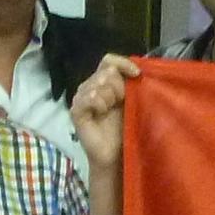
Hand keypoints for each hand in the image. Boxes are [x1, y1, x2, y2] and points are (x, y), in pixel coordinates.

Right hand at [69, 57, 140, 214]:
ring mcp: (80, 98)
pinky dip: (99, 104)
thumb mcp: (133, 101)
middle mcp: (90, 86)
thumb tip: (138, 68)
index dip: (123, 64)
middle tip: (120, 104)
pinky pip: (89, 98)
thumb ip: (131, 83)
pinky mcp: (76, 111)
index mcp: (104, 81)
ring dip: (110, 98)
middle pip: (106, 72)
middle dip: (119, 88)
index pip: (109, 60)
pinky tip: (100, 114)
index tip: (137, 75)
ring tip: (109, 113)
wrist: (115, 154)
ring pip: (98, 84)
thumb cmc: (125, 129)